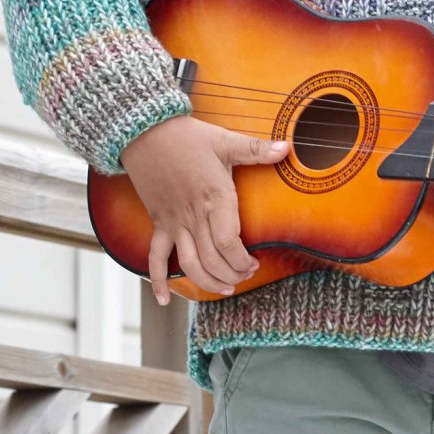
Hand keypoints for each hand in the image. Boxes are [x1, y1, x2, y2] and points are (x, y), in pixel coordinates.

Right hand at [120, 115, 288, 303]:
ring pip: (189, 264)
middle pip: (212, 259)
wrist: (145, 133)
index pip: (229, 243)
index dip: (243, 260)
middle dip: (232, 274)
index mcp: (215, 197)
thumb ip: (256, 149)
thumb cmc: (188, 136)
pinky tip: (165, 300)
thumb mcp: (225, 140)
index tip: (255, 263)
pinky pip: (155, 257)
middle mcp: (193, 215)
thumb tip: (288, 147)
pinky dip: (158, 281)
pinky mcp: (159, 222)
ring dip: (206, 282)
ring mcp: (174, 222)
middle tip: (245, 277)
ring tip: (224, 288)